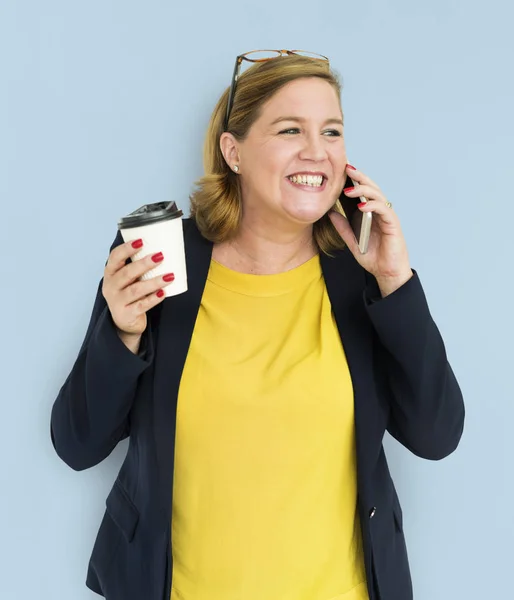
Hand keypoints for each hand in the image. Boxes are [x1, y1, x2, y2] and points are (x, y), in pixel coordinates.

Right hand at [102, 240, 174, 335]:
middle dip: (144, 264)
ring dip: (154, 282)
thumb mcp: (129, 279)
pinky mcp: (126, 314)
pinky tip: (163, 293)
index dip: (126, 248)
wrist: (125, 322)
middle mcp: (111, 286)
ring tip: (170, 276)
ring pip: (136, 290)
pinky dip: (153, 299)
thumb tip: (162, 248)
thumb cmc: (130, 293)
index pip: (115, 257)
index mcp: (110, 273)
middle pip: (126, 273)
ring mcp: (117, 301)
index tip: (141, 241)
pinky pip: (141, 305)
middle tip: (160, 256)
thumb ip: (138, 266)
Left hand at [328, 164, 412, 294]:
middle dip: (358, 177)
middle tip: (346, 168)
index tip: (339, 171)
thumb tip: (329, 213)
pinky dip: (372, 206)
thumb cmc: (373, 256)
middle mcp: (379, 211)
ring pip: (377, 195)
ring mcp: (386, 216)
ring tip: (348, 190)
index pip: (361, 192)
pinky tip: (361, 206)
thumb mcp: (351, 240)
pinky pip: (383, 210)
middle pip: (370, 187)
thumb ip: (342, 226)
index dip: (352, 181)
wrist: (386, 272)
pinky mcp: (392, 224)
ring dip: (363, 190)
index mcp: (369, 212)